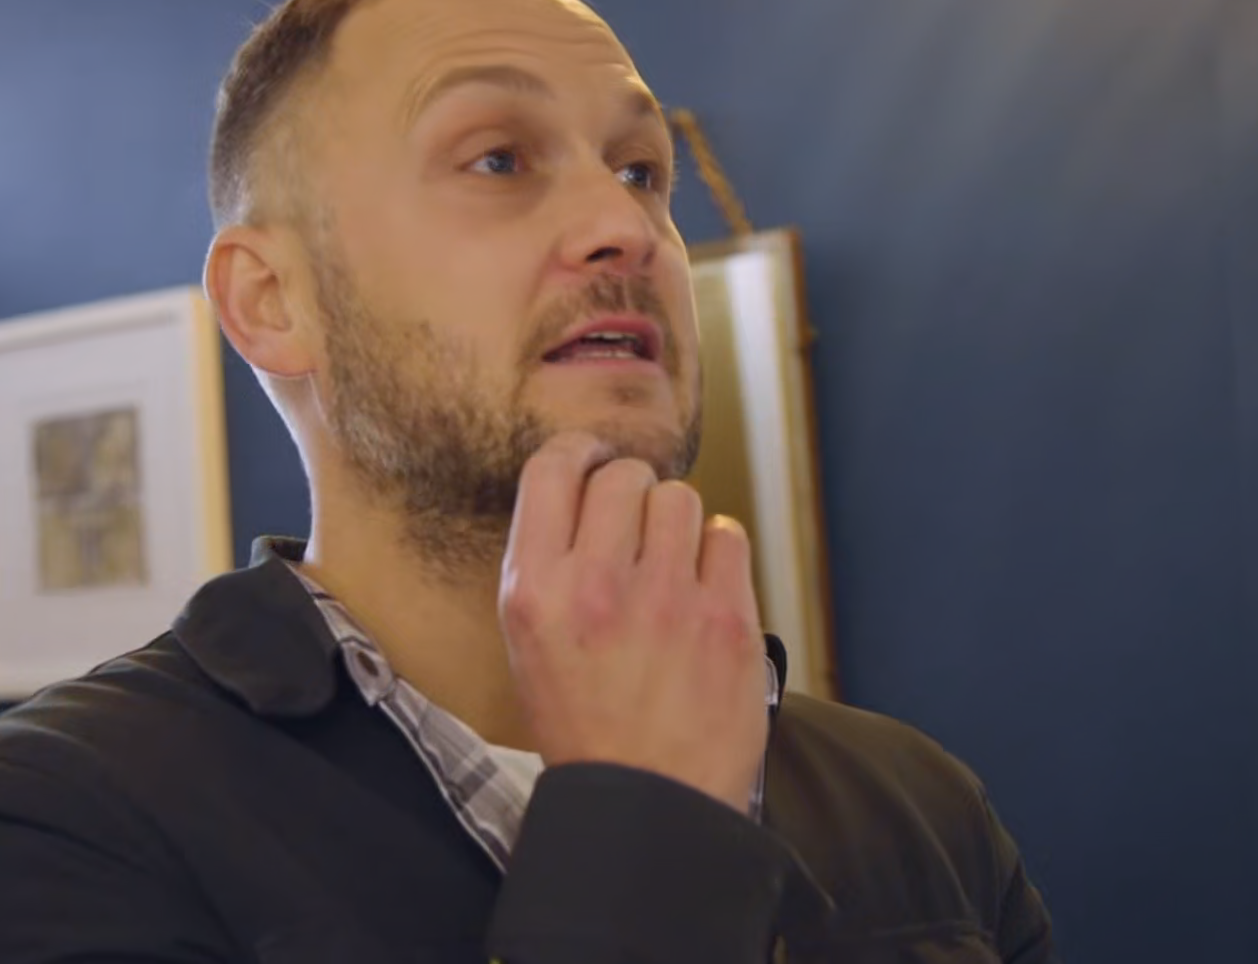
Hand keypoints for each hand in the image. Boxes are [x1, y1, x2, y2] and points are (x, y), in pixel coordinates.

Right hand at [499, 431, 767, 813]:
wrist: (647, 803)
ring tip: (673, 563)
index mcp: (535, 591)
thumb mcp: (529, 646)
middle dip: (634, 492)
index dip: (579, 453)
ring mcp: (666, 600)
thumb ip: (550, 568)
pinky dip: (719, 553)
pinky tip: (706, 586)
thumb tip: (583, 493)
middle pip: (624, 476)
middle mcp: (596, 586)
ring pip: (680, 498)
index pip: (551, 469)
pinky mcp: (726, 619)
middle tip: (639, 529)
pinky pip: (728, 536)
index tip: (594, 462)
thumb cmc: (587, 727)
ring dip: (678, 521)